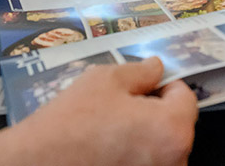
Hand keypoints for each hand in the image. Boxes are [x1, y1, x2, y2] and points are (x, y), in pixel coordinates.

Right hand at [3, 58, 196, 165]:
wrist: (38, 162)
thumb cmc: (74, 121)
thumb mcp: (107, 80)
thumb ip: (141, 72)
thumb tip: (156, 68)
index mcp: (173, 129)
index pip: (186, 97)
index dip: (163, 86)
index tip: (141, 86)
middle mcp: (175, 161)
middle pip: (176, 124)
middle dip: (155, 111)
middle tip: (120, 106)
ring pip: (161, 147)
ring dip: (144, 134)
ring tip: (109, 128)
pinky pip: (145, 163)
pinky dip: (133, 155)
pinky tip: (106, 148)